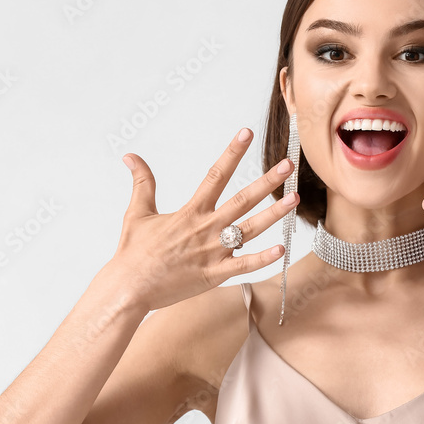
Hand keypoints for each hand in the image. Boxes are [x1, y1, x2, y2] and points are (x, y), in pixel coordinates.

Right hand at [109, 128, 297, 311]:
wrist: (128, 289)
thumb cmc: (133, 253)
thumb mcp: (137, 213)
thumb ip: (142, 182)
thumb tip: (131, 156)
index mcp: (190, 211)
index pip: (216, 174)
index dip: (232, 152)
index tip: (247, 133)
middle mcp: (205, 228)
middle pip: (242, 199)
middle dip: (267, 181)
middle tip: (288, 165)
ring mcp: (212, 251)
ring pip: (249, 229)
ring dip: (273, 214)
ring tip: (294, 199)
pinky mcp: (214, 275)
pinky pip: (243, 265)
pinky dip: (262, 258)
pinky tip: (282, 248)